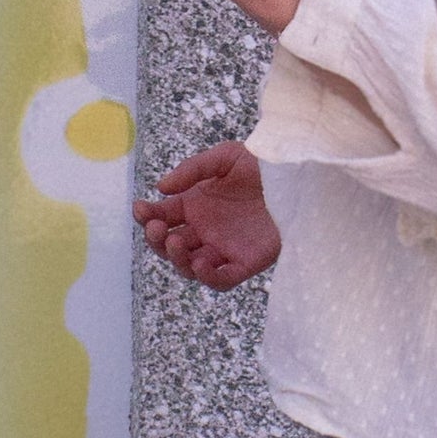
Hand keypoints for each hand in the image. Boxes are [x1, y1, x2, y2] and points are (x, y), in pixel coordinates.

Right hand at [133, 141, 280, 290]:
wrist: (296, 178)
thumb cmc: (260, 164)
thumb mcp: (224, 157)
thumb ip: (193, 170)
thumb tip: (161, 188)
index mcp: (195, 204)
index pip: (162, 215)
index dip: (147, 215)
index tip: (140, 209)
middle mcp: (204, 229)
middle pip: (170, 245)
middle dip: (156, 240)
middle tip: (157, 229)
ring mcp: (223, 248)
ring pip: (190, 266)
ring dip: (178, 259)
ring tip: (177, 243)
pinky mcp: (245, 263)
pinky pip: (222, 280)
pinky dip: (209, 278)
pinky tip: (201, 264)